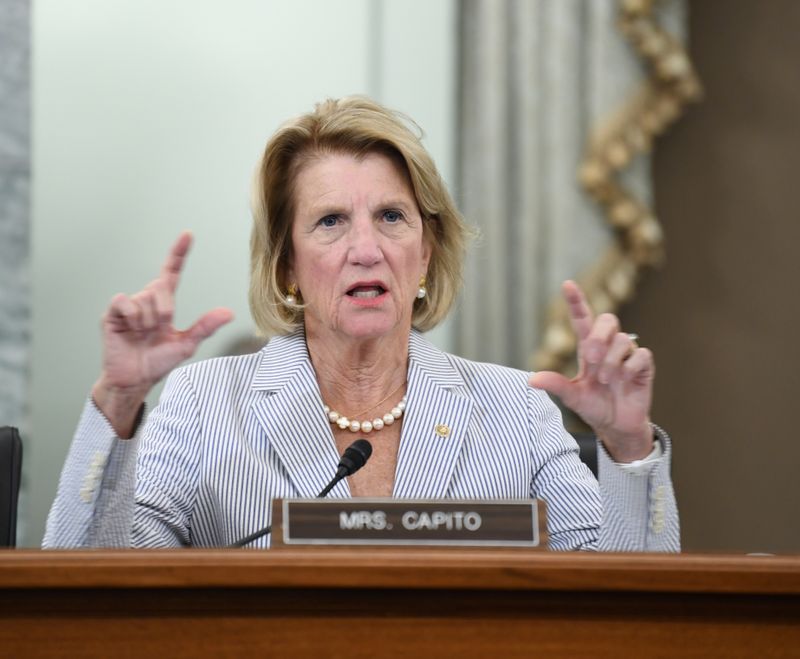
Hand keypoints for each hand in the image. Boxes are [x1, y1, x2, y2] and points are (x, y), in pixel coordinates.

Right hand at [92, 232, 233, 436]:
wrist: (136, 379)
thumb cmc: (158, 361)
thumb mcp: (187, 344)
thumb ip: (205, 326)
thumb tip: (229, 313)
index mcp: (164, 303)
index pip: (172, 272)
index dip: (178, 253)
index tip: (188, 234)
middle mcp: (146, 300)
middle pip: (162, 287)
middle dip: (166, 310)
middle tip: (159, 329)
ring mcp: (129, 306)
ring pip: (145, 297)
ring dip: (149, 320)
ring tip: (143, 334)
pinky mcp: (112, 313)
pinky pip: (125, 302)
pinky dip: (134, 317)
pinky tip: (131, 330)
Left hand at [529, 280, 653, 461]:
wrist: (617, 427)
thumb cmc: (594, 407)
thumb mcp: (572, 397)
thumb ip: (556, 385)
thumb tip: (531, 380)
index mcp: (588, 349)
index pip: (583, 319)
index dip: (577, 301)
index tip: (567, 284)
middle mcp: (608, 347)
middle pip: (608, 320)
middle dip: (598, 336)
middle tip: (590, 358)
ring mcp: (627, 355)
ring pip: (623, 339)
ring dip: (610, 361)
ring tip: (605, 380)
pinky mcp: (644, 366)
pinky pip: (640, 354)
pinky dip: (629, 367)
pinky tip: (625, 380)